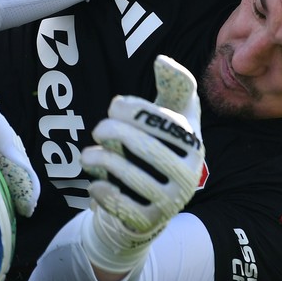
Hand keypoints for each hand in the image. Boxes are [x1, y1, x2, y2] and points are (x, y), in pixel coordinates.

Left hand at [80, 55, 203, 273]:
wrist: (152, 204)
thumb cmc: (161, 147)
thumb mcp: (171, 115)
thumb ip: (173, 85)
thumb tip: (162, 60)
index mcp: (194, 143)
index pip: (166, 122)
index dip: (138, 109)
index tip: (115, 103)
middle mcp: (188, 173)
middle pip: (148, 147)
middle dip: (115, 133)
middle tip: (98, 129)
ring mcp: (171, 200)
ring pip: (132, 175)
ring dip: (102, 160)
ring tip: (87, 155)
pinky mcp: (151, 221)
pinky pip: (124, 205)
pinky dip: (104, 191)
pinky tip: (95, 183)